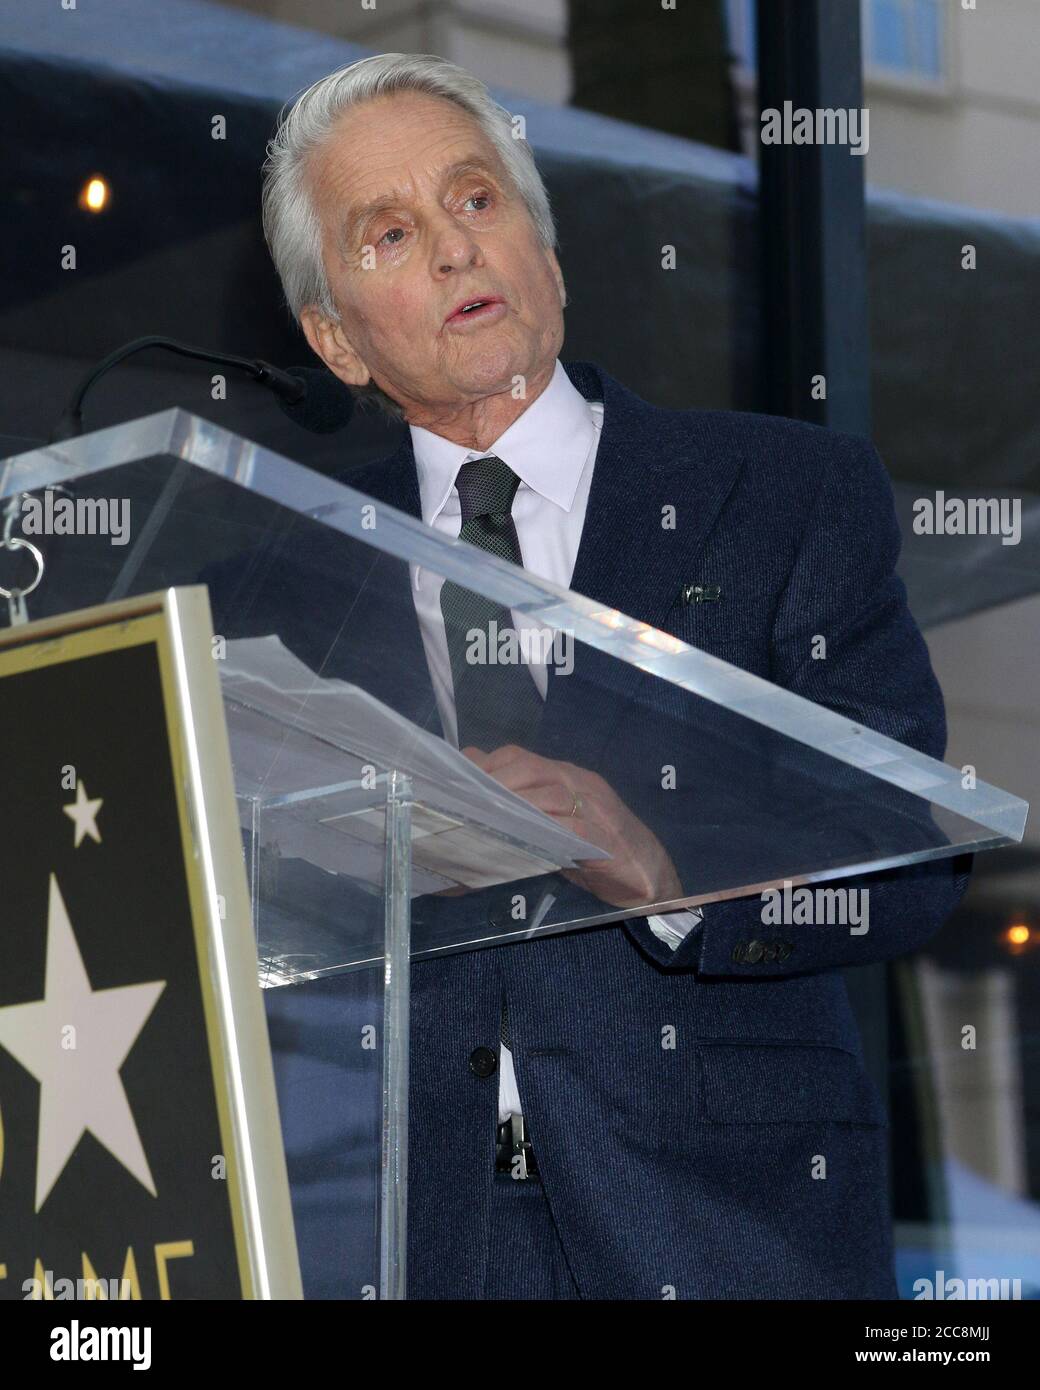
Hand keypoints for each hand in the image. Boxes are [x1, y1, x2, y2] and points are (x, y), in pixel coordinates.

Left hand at [463, 744, 682, 910]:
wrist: (648, 873)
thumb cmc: (597, 849)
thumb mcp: (555, 825)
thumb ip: (524, 811)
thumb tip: (479, 810)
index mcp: (566, 776)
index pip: (520, 757)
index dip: (488, 766)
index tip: (458, 781)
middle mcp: (579, 782)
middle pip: (530, 768)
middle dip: (494, 782)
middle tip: (466, 802)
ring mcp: (595, 806)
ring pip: (549, 793)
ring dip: (514, 804)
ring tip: (484, 818)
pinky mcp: (605, 836)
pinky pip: (573, 827)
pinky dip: (546, 830)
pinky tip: (524, 838)